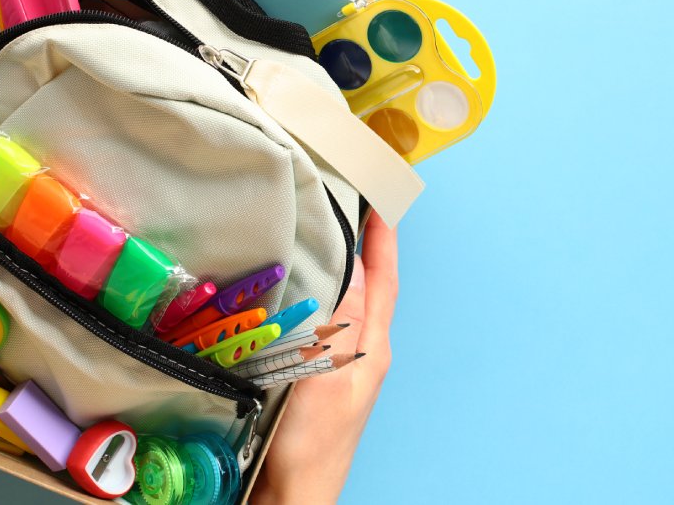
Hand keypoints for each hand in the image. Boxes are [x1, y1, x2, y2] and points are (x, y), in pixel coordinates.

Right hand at [251, 215, 398, 504]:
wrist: (290, 497)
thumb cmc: (312, 446)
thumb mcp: (329, 375)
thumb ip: (343, 322)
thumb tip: (354, 266)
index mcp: (372, 349)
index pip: (383, 281)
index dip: (383, 240)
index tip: (382, 198)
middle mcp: (359, 352)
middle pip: (367, 287)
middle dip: (363, 245)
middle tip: (350, 205)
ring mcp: (337, 366)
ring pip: (343, 303)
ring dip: (337, 267)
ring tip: (321, 233)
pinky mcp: (311, 378)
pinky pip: (317, 323)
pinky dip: (311, 296)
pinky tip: (290, 289)